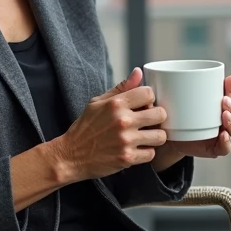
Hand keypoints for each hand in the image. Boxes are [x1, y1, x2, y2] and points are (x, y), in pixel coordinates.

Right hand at [53, 68, 167, 182]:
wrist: (70, 156)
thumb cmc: (85, 128)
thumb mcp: (97, 102)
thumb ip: (121, 88)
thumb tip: (138, 72)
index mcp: (115, 104)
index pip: (149, 93)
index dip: (149, 99)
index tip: (144, 105)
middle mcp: (122, 121)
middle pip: (160, 114)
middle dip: (157, 117)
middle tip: (149, 122)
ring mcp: (126, 140)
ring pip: (160, 136)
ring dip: (154, 137)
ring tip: (145, 136)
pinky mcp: (127, 158)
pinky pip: (151, 154)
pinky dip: (146, 152)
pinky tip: (136, 149)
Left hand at [164, 75, 230, 159]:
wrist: (168, 138)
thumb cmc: (173, 114)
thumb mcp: (172, 101)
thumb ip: (171, 90)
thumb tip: (161, 76)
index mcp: (218, 103)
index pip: (230, 93)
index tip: (230, 80)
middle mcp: (224, 118)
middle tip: (224, 100)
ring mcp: (221, 134)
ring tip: (225, 116)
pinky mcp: (215, 148)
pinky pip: (226, 148)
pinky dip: (226, 142)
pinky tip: (223, 136)